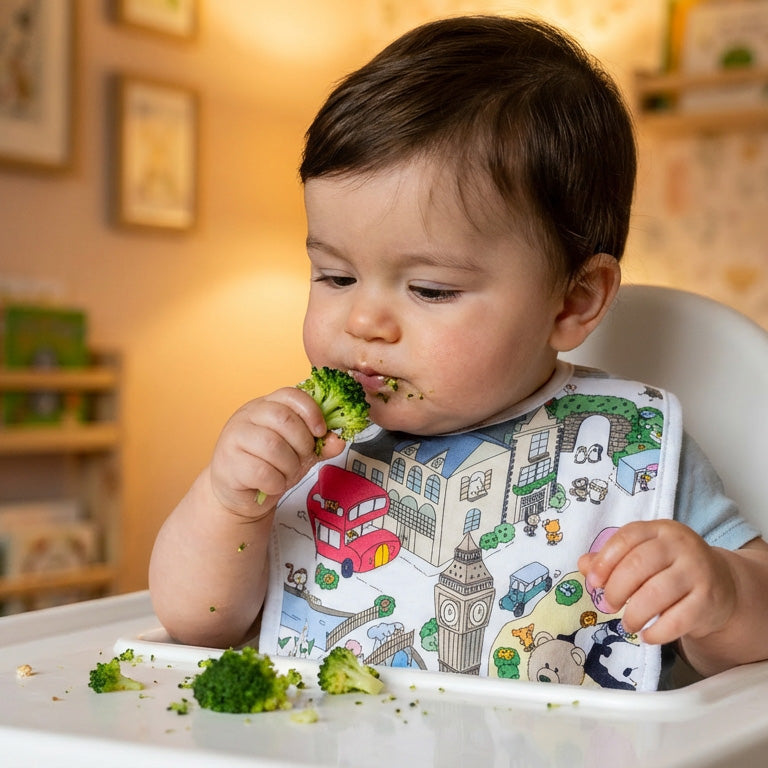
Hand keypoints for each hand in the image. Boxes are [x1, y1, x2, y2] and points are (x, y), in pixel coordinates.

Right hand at [209, 387, 343, 517]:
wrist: (240, 495)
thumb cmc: (270, 466)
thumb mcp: (300, 452)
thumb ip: (320, 445)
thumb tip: (339, 440)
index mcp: (266, 405)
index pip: (290, 394)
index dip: (311, 411)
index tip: (321, 431)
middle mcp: (248, 415)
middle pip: (284, 419)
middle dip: (302, 443)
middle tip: (303, 458)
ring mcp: (234, 437)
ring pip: (272, 446)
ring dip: (289, 466)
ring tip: (287, 474)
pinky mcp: (228, 463)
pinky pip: (261, 471)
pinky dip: (275, 483)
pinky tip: (273, 485)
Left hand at [577, 520, 736, 644]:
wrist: (722, 584)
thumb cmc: (670, 568)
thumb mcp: (643, 555)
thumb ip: (612, 558)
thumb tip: (583, 565)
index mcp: (660, 529)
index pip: (627, 537)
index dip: (605, 561)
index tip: (593, 582)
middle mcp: (681, 545)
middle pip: (639, 565)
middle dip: (616, 589)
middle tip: (609, 605)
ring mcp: (698, 571)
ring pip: (657, 593)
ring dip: (635, 614)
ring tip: (628, 623)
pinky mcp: (709, 600)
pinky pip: (678, 620)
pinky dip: (657, 632)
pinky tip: (648, 636)